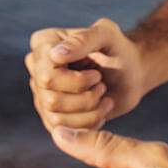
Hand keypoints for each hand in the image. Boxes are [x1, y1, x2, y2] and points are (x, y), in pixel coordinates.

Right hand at [26, 18, 145, 133]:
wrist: (130, 73)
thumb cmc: (118, 49)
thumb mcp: (107, 35)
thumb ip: (83, 40)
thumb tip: (54, 55)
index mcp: (44, 43)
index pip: (47, 75)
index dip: (76, 82)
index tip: (96, 73)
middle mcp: (37, 69)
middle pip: (50, 99)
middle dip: (85, 97)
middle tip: (101, 84)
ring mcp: (42, 94)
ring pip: (56, 118)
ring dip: (89, 110)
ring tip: (104, 94)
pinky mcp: (52, 116)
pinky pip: (64, 132)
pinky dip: (89, 123)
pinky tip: (102, 108)